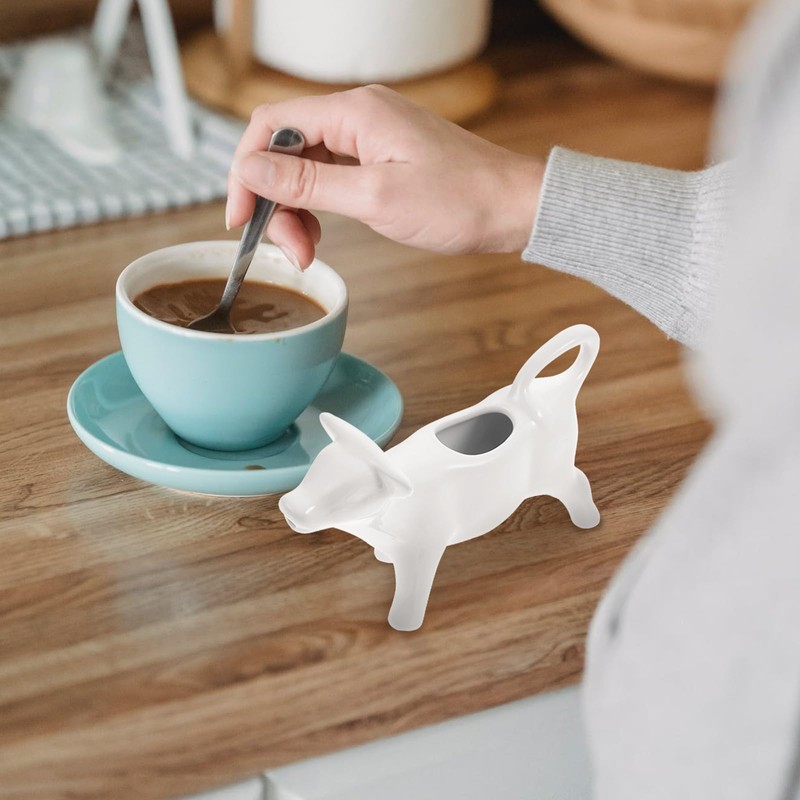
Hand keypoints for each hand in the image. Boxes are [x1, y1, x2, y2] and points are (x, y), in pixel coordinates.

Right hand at [227, 85, 544, 268]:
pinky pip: (332, 176)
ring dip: (296, 209)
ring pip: (307, 166)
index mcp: (355, 112)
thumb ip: (307, 183)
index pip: (272, 125)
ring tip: (308, 249)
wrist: (513, 208)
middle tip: (289, 248)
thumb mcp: (374, 197)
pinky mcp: (382, 157)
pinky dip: (320, 206)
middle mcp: (359, 115)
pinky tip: (324, 232)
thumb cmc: (460, 201)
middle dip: (275, 200)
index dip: (246, 171)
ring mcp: (371, 136)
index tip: (241, 217)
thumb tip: (251, 168)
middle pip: (286, 148)